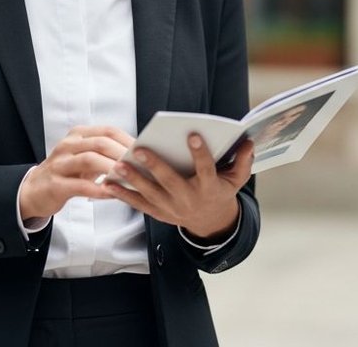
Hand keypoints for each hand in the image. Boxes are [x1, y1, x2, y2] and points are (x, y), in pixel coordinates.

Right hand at [18, 125, 134, 219]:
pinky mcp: (56, 184)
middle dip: (123, 153)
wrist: (33, 191)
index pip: (107, 131)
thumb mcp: (83, 158)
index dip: (128, 139)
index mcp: (78, 136)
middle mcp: (68, 146)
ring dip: (112, 169)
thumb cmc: (66, 174)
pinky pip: (81, 186)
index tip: (145, 150)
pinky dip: (99, 189)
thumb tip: (138, 157)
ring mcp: (60, 164)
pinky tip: (112, 194)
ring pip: (90, 160)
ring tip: (129, 178)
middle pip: (100, 143)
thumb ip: (105, 155)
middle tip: (141, 164)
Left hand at [103, 135, 254, 240]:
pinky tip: (109, 183)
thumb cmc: (221, 192)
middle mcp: (189, 199)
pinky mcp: (159, 213)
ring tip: (118, 164)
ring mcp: (172, 208)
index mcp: (209, 188)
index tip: (193, 134)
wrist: (210, 222)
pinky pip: (139, 204)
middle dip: (154, 165)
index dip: (201, 153)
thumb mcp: (236, 179)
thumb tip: (249, 141)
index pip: (206, 169)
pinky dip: (123, 194)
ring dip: (133, 179)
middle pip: (170, 181)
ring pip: (150, 193)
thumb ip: (243, 161)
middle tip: (139, 148)